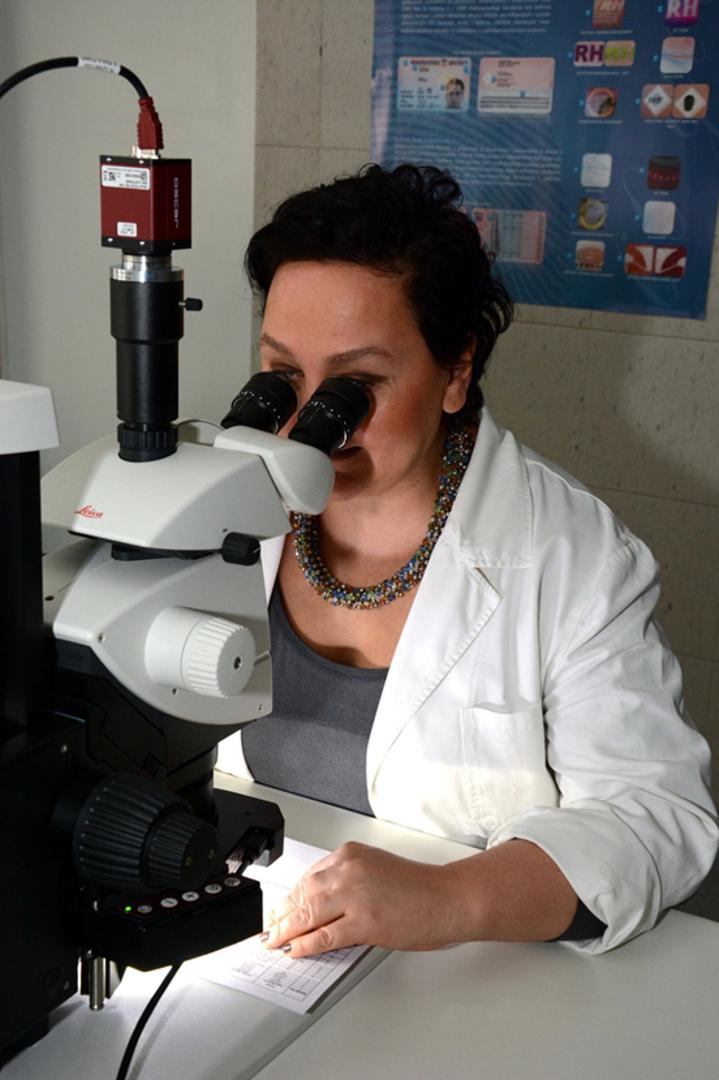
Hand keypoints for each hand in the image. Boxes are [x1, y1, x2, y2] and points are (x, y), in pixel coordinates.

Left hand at [260, 842, 457, 957]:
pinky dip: (305, 945)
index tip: (280, 909)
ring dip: (286, 931)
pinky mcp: (364, 921)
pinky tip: (296, 951)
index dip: (290, 897)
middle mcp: (349, 869)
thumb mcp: (376, 869)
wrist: (448, 898)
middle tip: (270, 930)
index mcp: (350, 854)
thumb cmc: (419, 887)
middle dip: (282, 915)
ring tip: (275, 942)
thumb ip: (347, 881)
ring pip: (308, 915)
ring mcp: (355, 895)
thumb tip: (321, 905)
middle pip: (303, 894)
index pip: (309, 877)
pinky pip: (324, 936)